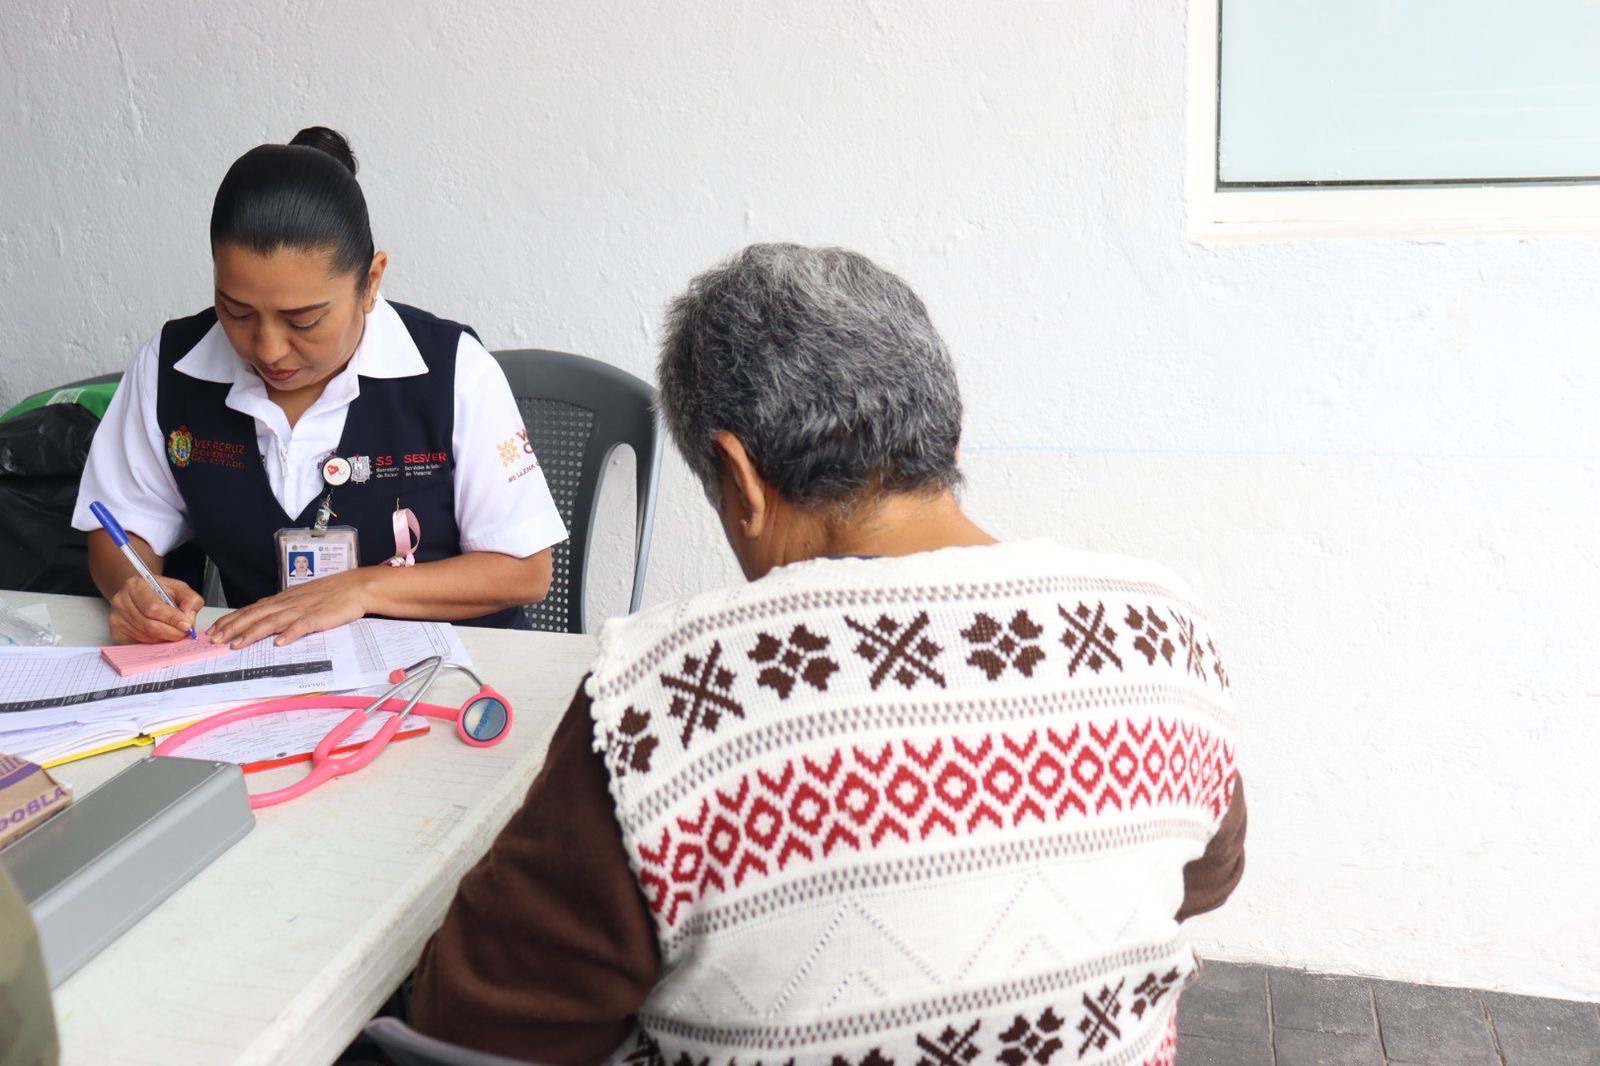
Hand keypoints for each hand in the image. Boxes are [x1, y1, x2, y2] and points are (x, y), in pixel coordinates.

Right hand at [108, 575, 203, 644]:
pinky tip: (160, 634)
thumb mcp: (179, 589)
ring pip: (146, 637)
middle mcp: (121, 601)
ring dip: (164, 638)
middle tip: (184, 632)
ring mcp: (116, 618)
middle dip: (172, 632)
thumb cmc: (158, 592)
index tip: (186, 625)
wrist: (139, 594)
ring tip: (173, 630)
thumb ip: (190, 600)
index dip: (172, 619)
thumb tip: (188, 617)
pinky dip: (154, 642)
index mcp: (135, 586)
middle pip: (149, 625)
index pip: (153, 608)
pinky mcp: (116, 633)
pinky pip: (140, 643)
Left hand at [207, 568, 373, 647]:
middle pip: (256, 615)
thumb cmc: (331, 594)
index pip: (251, 609)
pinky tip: (279, 643)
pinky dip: (290, 634)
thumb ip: (283, 607)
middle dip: (233, 628)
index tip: (214, 630)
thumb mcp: (302, 597)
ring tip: (236, 644)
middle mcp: (288, 603)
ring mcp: (303, 610)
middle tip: (215, 639)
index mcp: (283, 599)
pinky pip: (302, 626)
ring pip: (272, 621)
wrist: (357, 587)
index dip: (231, 620)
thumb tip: (262, 615)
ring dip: (252, 633)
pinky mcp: (319, 617)